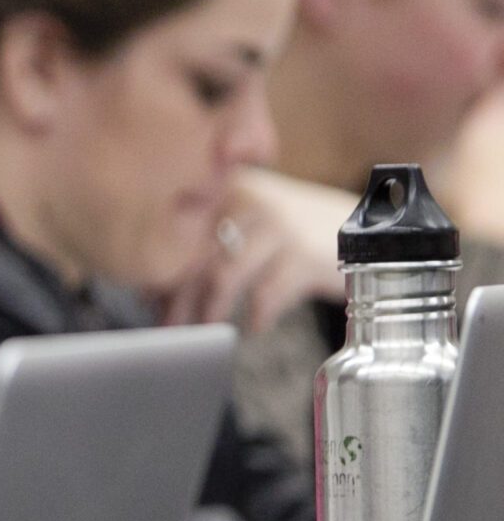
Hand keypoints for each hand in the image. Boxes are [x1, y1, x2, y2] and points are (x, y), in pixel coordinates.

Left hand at [161, 170, 345, 332]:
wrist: (370, 229)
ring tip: (207, 331)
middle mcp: (252, 202)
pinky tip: (255, 327)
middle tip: (170, 328)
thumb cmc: (295, 235)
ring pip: (224, 276)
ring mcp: (280, 226)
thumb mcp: (251, 227)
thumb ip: (209, 248)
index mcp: (229, 189)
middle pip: (197, 257)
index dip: (163, 273)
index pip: (181, 235)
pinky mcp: (305, 254)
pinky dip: (257, 316)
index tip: (151, 303)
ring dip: (211, 310)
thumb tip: (155, 292)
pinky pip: (267, 293)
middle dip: (179, 299)